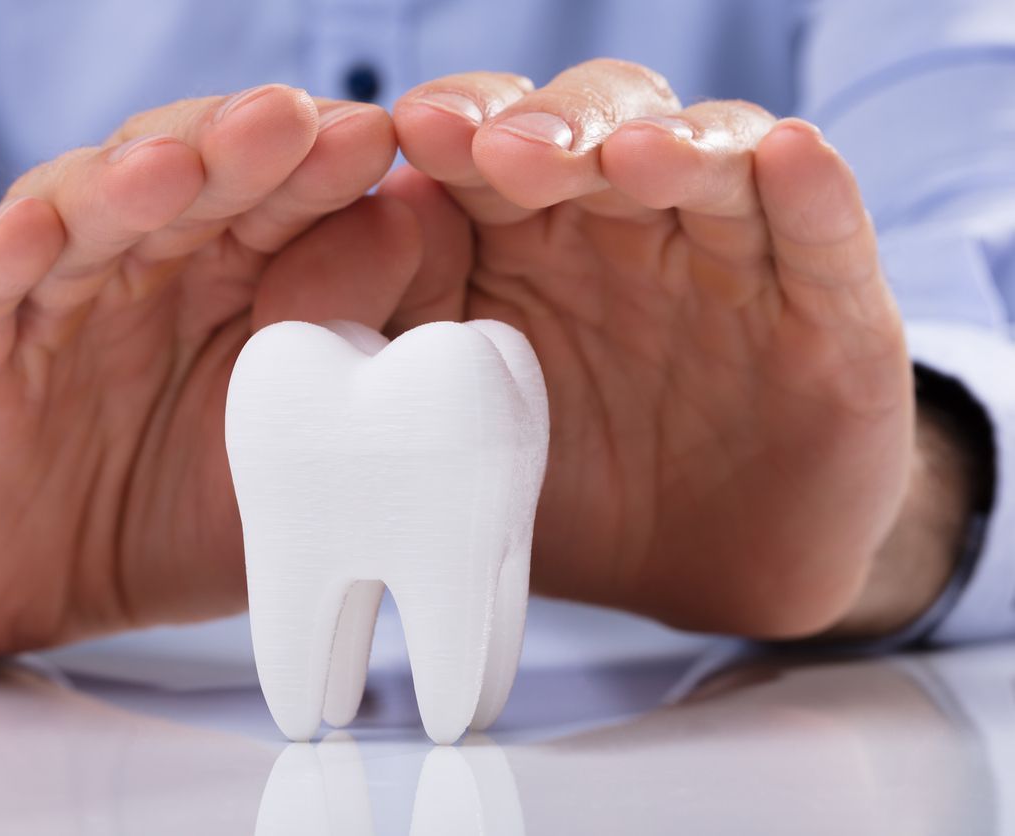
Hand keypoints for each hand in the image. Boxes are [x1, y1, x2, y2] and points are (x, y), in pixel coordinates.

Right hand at [0, 85, 429, 652]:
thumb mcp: (288, 448)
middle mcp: (142, 265)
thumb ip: (348, 340)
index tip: (371, 141)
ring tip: (176, 164)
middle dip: (238, 148)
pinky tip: (34, 231)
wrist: (40, 590)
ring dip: (128, 184)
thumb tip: (412, 217)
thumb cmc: (179, 509)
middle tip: (291, 122)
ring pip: (83, 213)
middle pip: (188, 183)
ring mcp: (51, 296)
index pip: (277, 197)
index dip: (319, 166)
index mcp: (229, 277)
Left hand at [389, 60, 914, 636]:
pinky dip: (809, 191)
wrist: (709, 570)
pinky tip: (788, 160)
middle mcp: (628, 221)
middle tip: (504, 155)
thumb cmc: (567, 489)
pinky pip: (823, 230)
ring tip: (634, 158)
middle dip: (551, 129)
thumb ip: (385, 332)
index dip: (455, 127)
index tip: (410, 133)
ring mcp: (731, 250)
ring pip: (709, 154)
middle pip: (595, 127)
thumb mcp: (459, 430)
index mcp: (529, 238)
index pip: (490, 145)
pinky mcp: (828, 300)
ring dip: (672, 142)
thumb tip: (333, 234)